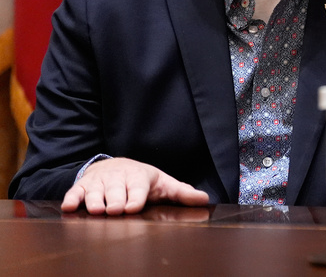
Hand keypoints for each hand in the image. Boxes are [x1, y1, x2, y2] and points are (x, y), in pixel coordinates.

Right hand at [61, 157, 209, 215]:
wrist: (115, 165)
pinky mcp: (82, 186)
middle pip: (116, 192)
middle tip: (115, 210)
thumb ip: (181, 193)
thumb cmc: (142, 180)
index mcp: (139, 178)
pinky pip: (74, 192)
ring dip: (94, 201)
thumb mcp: (163, 184)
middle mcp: (118, 179)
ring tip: (96, 210)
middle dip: (115, 201)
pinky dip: (71, 199)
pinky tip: (69, 207)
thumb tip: (204, 199)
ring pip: (95, 193)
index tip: (132, 208)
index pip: (138, 189)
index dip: (135, 198)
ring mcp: (99, 182)